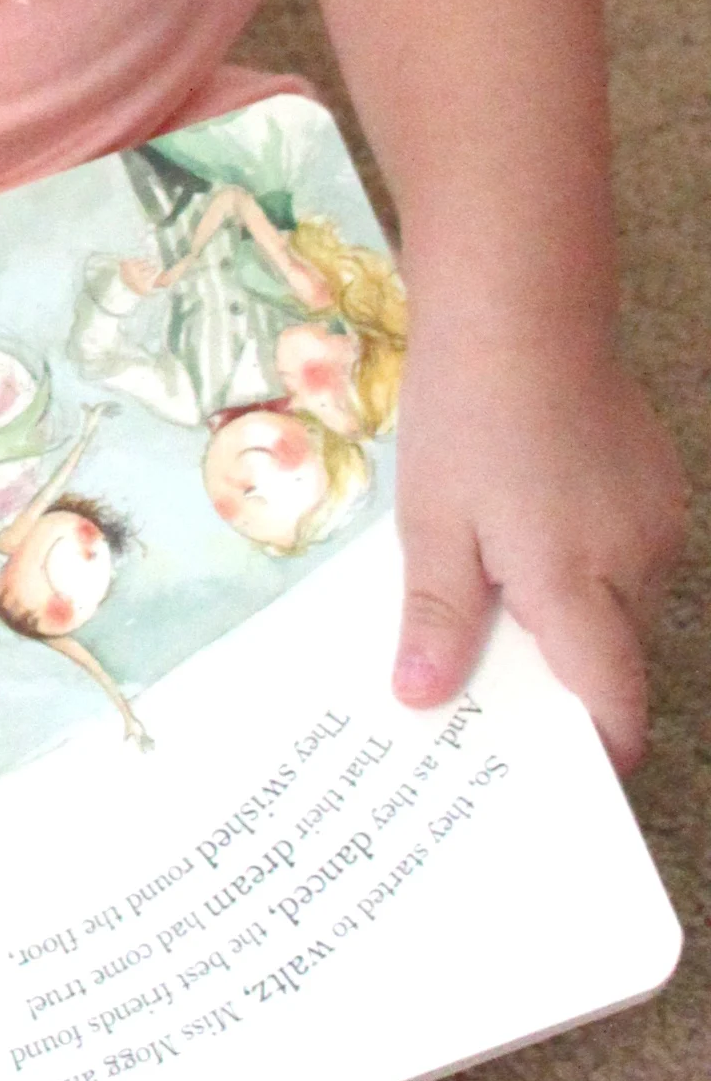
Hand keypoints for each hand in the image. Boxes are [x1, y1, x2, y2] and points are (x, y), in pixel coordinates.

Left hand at [392, 324, 686, 762]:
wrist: (521, 306)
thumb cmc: (465, 416)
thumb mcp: (432, 522)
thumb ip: (436, 616)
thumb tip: (422, 701)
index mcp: (576, 587)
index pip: (613, 700)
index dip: (596, 748)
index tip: (558, 773)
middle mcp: (634, 563)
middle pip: (613, 653)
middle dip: (563, 672)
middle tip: (491, 677)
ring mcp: (655, 519)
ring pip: (620, 599)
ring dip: (571, 606)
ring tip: (497, 590)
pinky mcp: (658, 482)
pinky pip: (627, 550)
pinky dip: (585, 558)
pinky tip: (528, 525)